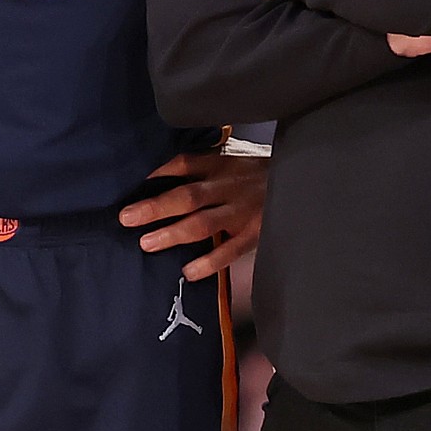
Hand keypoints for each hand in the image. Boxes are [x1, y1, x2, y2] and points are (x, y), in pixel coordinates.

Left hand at [119, 152, 266, 280]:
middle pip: (188, 196)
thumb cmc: (259, 173)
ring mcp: (242, 211)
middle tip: (126, 217)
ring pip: (204, 223)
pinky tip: (189, 272)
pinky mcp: (256, 234)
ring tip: (147, 243)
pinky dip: (209, 262)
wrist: (304, 182)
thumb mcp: (233, 158)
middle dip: (156, 207)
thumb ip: (202, 165)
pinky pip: (230, 250)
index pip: (184, 164)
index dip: (157, 172)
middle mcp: (228, 186)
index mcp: (221, 164)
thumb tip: (159, 172)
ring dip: (174, 233)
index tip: (129, 183)